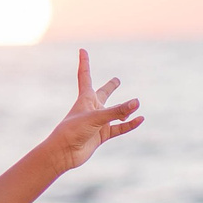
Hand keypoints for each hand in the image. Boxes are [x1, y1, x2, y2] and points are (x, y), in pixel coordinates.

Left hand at [39, 51, 142, 173]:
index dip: (84, 62)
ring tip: (135, 104)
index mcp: (85, 98)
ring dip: (124, 109)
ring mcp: (97, 122)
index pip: (85, 75)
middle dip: (109, 87)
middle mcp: (91, 109)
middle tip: (117, 81)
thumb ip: (117, 111)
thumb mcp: (96, 117)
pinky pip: (119, 128)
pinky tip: (139, 119)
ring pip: (114, 113)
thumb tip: (137, 103)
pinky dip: (129, 124)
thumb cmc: (73, 131)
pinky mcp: (101, 135)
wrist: (63, 153)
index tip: (82, 50)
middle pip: (102, 94)